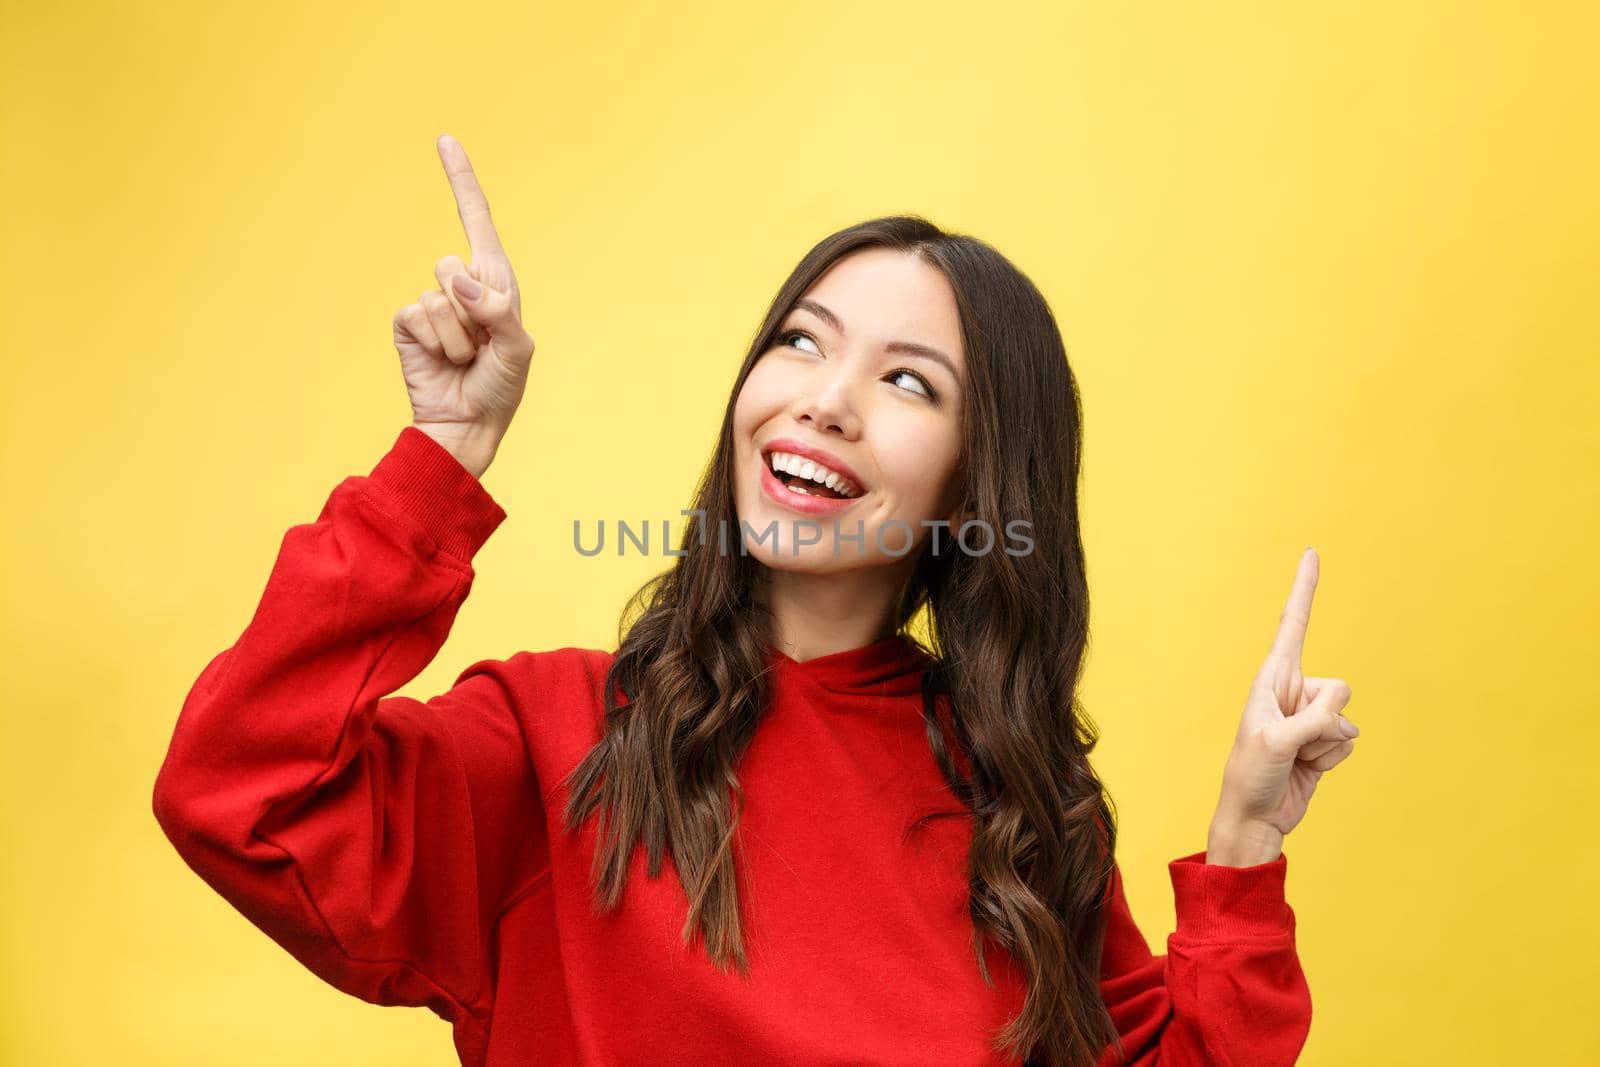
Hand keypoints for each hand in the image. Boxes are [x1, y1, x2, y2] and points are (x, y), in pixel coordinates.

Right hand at [393, 134, 534, 441]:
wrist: (467, 425)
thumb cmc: (500, 387)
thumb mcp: (517, 349)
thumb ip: (496, 309)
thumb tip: (456, 281)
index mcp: (495, 282)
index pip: (476, 220)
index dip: (461, 180)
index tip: (445, 140)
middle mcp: (462, 286)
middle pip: (452, 263)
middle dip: (471, 309)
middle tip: (481, 343)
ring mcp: (432, 304)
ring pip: (436, 295)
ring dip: (457, 336)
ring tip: (465, 358)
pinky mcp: (407, 324)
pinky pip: (416, 314)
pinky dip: (435, 342)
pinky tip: (443, 361)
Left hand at [1211, 548, 1359, 849]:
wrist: (1256, 817)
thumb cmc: (1251, 775)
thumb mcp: (1275, 742)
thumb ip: (1314, 719)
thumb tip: (1342, 711)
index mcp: (1271, 679)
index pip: (1293, 625)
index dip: (1304, 589)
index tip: (1311, 552)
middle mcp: (1293, 692)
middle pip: (1339, 687)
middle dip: (1325, 718)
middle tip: (1292, 742)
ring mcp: (1310, 716)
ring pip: (1346, 717)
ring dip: (1326, 743)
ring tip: (1295, 758)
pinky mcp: (1323, 740)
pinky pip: (1348, 740)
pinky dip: (1332, 758)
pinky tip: (1307, 768)